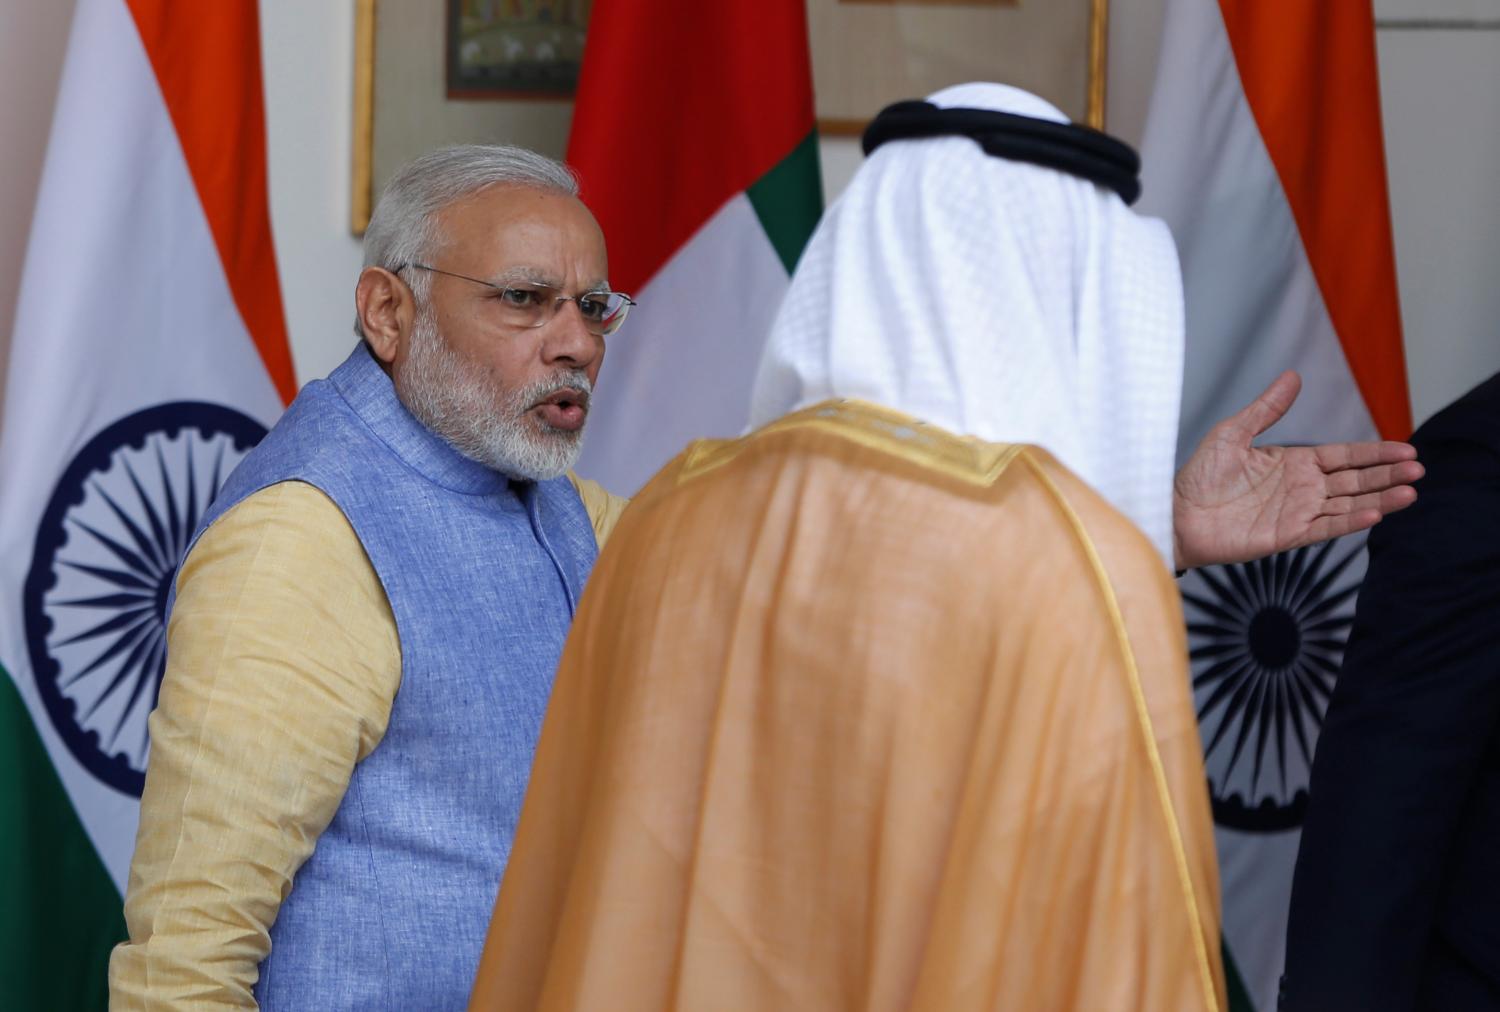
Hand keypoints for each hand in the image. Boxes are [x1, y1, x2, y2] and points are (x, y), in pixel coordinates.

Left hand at [1172, 371, 1422, 570]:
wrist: (1177, 512)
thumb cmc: (1199, 475)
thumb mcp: (1233, 433)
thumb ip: (1267, 409)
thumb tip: (1293, 376)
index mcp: (1294, 462)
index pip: (1345, 456)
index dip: (1374, 453)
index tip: (1405, 449)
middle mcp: (1302, 488)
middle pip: (1355, 480)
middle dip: (1387, 474)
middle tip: (1419, 469)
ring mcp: (1297, 512)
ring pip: (1348, 505)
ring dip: (1380, 499)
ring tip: (1409, 492)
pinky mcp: (1287, 535)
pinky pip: (1325, 528)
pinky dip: (1350, 522)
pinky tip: (1374, 514)